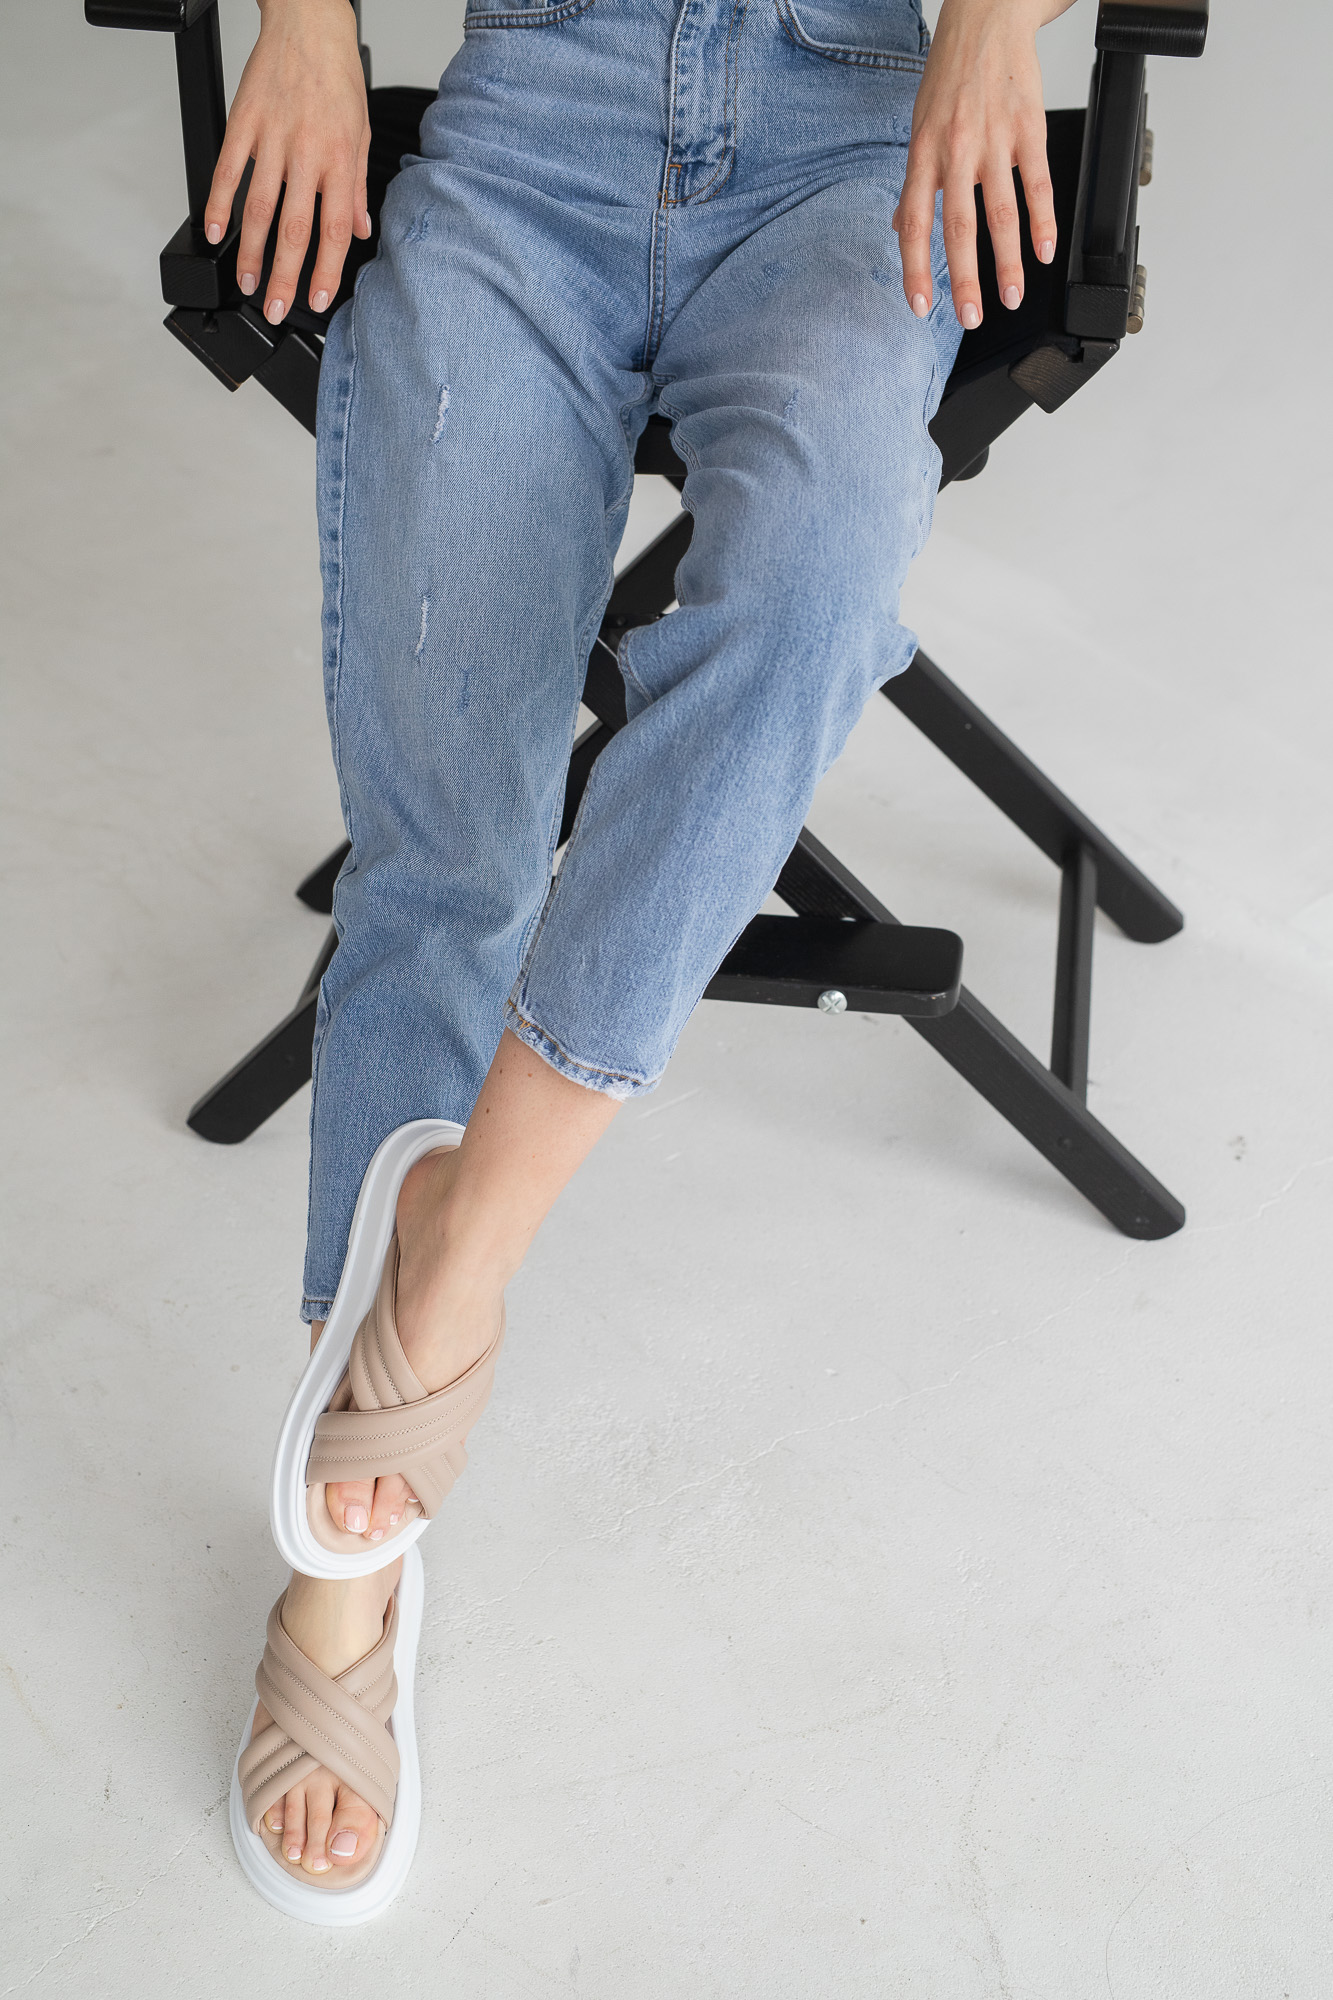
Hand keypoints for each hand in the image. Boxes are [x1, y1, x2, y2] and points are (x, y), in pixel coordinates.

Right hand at [204, 0, 370, 324]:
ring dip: (249, 252)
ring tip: (246, 281)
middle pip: (293, 229)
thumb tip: (359, 230)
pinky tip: (216, 232)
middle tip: (273, 307)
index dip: (325, 271)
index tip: (317, 300)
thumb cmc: (337, 77)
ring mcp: (272, 139)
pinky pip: (228, 170)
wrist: (308, 23)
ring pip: (258, 208)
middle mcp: (307, 154)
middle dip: (283, 276)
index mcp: (339, 161)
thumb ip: (356, 187)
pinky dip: (219, 204)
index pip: (334, 230)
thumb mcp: (360, 134)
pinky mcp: (244, 122)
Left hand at [893, 0, 1074, 328]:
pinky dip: (1043, 222)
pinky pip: (1037, 183)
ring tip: (1011, 296)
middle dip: (964, 280)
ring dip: (1007, 262)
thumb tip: (898, 226)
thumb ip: (914, 181)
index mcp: (923, 153)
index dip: (914, 269)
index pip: (912, 223)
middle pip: (958, 228)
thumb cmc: (951, 73)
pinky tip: (1044, 251)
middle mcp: (955, 151)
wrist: (986, 17)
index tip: (920, 306)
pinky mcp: (1028, 128)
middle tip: (971, 318)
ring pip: (1001, 213)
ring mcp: (993, 140)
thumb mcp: (918, 124)